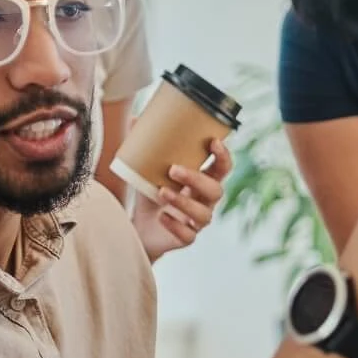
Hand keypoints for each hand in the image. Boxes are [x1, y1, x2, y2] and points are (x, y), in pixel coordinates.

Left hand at [130, 139, 231, 262]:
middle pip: (216, 190)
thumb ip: (145, 147)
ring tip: (161, 192)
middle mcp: (205, 201)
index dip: (223, 156)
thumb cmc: (150, 195)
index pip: (222, 168)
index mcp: (201, 181)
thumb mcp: (146, 170)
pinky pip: (188, 235)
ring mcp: (197, 221)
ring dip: (184, 202)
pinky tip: (163, 217)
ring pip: (204, 214)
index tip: (213, 142)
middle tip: (173, 169)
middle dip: (196, 179)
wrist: (139, 229)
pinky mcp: (186, 238)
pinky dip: (176, 225)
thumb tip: (135, 118)